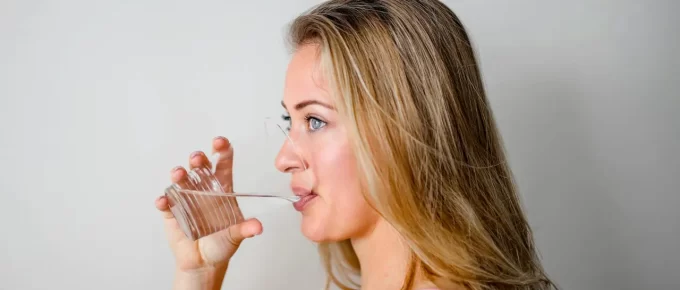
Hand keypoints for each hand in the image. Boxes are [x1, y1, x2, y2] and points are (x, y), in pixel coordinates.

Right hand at [155, 137, 262, 276]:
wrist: (204, 262)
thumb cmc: (222, 243)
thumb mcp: (236, 236)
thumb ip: (245, 229)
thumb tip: (258, 227)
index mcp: (221, 189)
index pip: (222, 164)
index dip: (221, 150)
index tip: (220, 142)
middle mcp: (203, 189)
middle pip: (199, 168)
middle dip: (198, 159)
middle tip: (197, 159)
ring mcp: (186, 199)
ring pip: (181, 181)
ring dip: (179, 175)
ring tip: (179, 175)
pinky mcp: (172, 213)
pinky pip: (166, 204)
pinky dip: (164, 201)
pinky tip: (163, 201)